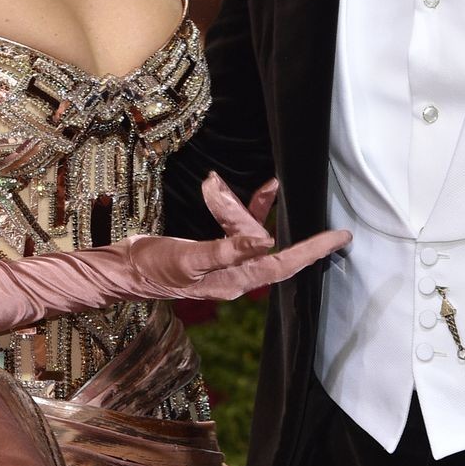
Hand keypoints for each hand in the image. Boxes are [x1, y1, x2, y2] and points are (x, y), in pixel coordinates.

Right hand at [108, 174, 349, 301]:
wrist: (125, 270)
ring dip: (257, 208)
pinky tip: (241, 188)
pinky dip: (241, 207)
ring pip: (252, 233)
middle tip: (329, 226)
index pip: (283, 265)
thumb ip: (228, 249)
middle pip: (273, 249)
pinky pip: (235, 228)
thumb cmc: (156, 267)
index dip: (312, 252)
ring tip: (270, 183)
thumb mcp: (192, 259)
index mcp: (235, 282)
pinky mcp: (212, 250)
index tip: (339, 239)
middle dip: (294, 232)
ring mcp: (224, 264)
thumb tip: (267, 240)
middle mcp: (235, 275)